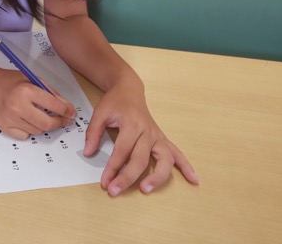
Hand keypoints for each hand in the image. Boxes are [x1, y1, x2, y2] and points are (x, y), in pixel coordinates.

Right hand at [0, 71, 76, 139]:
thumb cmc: (14, 81)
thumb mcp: (34, 80)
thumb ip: (52, 94)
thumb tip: (67, 109)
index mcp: (26, 90)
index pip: (54, 105)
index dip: (67, 111)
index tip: (71, 113)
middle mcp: (17, 106)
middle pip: (47, 124)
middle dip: (59, 123)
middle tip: (64, 120)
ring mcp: (10, 118)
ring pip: (37, 131)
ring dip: (44, 125)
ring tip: (41, 115)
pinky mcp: (4, 127)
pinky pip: (25, 136)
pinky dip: (30, 130)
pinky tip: (27, 120)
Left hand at [83, 79, 198, 195]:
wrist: (129, 90)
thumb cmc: (115, 102)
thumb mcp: (100, 112)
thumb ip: (93, 132)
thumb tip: (88, 152)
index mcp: (132, 124)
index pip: (122, 151)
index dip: (113, 168)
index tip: (105, 182)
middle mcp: (148, 131)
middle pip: (141, 159)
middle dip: (128, 178)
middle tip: (115, 191)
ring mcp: (157, 136)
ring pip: (164, 159)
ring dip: (157, 177)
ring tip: (146, 190)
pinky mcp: (162, 139)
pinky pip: (177, 153)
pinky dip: (186, 166)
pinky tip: (193, 179)